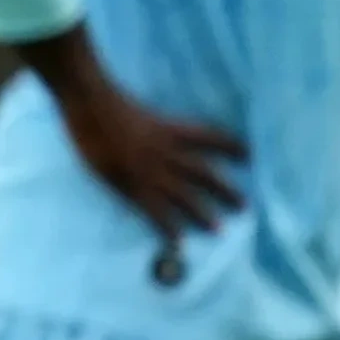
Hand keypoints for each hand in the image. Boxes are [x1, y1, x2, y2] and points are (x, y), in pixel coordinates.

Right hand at [30, 33, 244, 249]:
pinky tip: (178, 240)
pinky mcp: (132, 184)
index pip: (210, 138)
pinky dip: (167, 226)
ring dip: (203, 213)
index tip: (250, 155)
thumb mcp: (138, 108)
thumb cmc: (107, 99)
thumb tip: (154, 130)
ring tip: (220, 229)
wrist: (89, 103)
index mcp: (170, 128)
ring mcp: (150, 169)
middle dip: (225, 190)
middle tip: (244, 206)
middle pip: (203, 173)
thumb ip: (151, 123)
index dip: (231, 146)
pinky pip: (154, 210)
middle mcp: (168, 151)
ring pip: (184, 196)